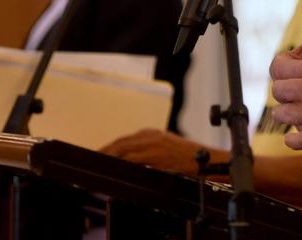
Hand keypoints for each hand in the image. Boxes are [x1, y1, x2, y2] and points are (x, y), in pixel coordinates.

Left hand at [99, 128, 225, 175]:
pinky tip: (112, 168)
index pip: (124, 140)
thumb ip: (150, 154)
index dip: (108, 148)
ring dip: (108, 156)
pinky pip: (133, 158)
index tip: (97, 154)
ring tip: (97, 163)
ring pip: (123, 149)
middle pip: (120, 143)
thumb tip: (132, 164)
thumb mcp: (167, 151)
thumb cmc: (191, 160)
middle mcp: (151, 136)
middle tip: (91, 159)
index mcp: (152, 134)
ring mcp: (154, 144)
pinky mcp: (157, 154)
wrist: (210, 162)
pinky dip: (121, 162)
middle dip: (104, 151)